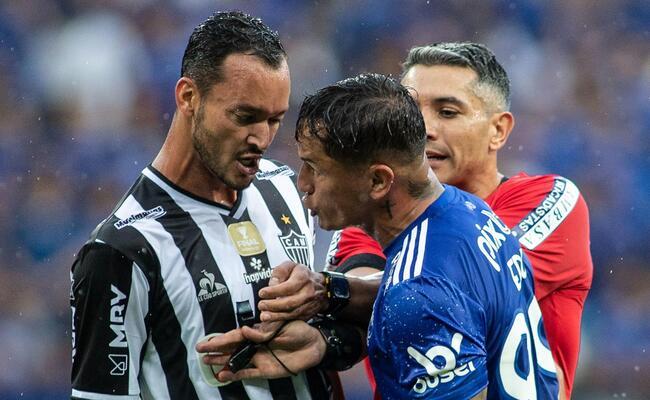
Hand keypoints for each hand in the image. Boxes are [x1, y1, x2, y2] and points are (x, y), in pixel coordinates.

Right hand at [197, 320, 325, 380]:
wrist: (314, 345)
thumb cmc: (299, 330)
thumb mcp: (282, 325)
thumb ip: (262, 331)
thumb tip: (244, 331)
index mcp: (258, 332)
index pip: (236, 336)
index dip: (221, 339)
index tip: (207, 341)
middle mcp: (256, 345)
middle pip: (232, 348)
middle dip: (216, 349)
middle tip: (199, 351)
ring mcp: (259, 358)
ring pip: (236, 361)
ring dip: (222, 362)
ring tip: (207, 363)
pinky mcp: (266, 370)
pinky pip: (248, 373)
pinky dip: (235, 375)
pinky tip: (223, 375)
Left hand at [258, 261, 327, 321]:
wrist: (322, 287)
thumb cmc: (303, 276)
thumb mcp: (292, 266)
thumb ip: (280, 272)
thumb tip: (272, 283)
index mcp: (303, 278)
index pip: (288, 287)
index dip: (273, 291)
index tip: (262, 293)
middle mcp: (307, 292)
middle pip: (290, 302)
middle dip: (273, 305)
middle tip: (261, 305)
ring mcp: (308, 304)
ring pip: (292, 313)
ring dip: (276, 316)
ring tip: (264, 315)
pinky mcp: (307, 314)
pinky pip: (294, 318)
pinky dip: (282, 320)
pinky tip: (272, 320)